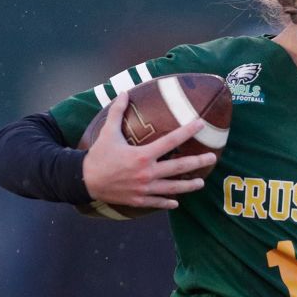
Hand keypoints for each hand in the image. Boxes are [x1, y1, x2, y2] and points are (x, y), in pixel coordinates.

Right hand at [82, 90, 217, 208]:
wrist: (83, 180)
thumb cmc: (98, 156)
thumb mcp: (107, 132)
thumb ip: (117, 112)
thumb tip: (123, 93)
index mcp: (142, 155)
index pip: (171, 141)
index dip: (187, 131)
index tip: (201, 124)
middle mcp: (147, 173)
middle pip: (179, 167)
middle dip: (197, 162)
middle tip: (212, 158)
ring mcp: (144, 189)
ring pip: (173, 188)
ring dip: (189, 186)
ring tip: (201, 183)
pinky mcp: (139, 200)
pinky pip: (158, 202)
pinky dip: (168, 202)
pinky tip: (176, 202)